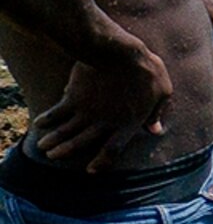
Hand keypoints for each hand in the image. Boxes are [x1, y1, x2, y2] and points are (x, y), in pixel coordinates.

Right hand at [30, 46, 173, 167]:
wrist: (118, 53)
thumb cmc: (146, 70)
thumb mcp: (162, 91)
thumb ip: (156, 113)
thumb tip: (155, 130)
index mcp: (128, 124)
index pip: (113, 150)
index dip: (101, 162)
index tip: (90, 170)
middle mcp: (104, 123)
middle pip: (81, 143)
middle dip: (66, 151)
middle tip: (52, 156)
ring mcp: (86, 112)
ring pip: (65, 132)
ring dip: (53, 140)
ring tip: (42, 147)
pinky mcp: (72, 98)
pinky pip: (56, 113)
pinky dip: (46, 119)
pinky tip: (38, 124)